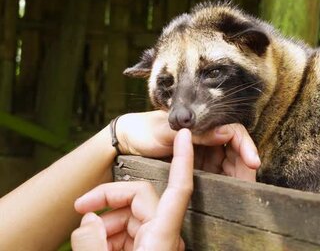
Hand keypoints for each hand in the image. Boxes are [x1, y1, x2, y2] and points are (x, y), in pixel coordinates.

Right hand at [71, 129, 193, 250]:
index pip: (180, 187)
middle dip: (108, 198)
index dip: (183, 158)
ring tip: (86, 239)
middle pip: (141, 197)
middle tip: (80, 208)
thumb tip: (88, 220)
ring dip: (107, 221)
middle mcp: (167, 236)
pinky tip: (97, 244)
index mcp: (163, 235)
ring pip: (134, 214)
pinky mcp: (153, 249)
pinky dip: (112, 233)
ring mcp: (160, 243)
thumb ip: (92, 240)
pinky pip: (133, 231)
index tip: (184, 135)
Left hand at [115, 111, 259, 180]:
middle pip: (236, 149)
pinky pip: (217, 174)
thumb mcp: (167, 131)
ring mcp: (204, 153)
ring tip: (241, 189)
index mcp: (204, 123)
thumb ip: (196, 132)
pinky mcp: (198, 168)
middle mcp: (208, 137)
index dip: (246, 146)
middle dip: (246, 163)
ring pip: (230, 163)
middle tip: (250, 182)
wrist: (126, 144)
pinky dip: (225, 182)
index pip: (234, 132)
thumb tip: (227, 133)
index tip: (252, 162)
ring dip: (238, 174)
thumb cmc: (144, 131)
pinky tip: (228, 191)